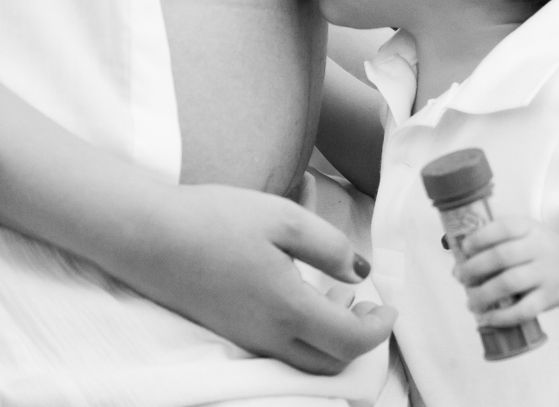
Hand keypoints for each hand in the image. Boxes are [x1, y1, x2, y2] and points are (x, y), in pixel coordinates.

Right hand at [134, 183, 396, 373]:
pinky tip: (304, 297)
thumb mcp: (287, 218)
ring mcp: (244, 338)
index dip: (379, 330)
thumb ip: (331, 248)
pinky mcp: (228, 331)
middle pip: (329, 362)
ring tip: (342, 298)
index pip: (350, 341)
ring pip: (303, 360)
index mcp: (288, 309)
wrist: (146, 234)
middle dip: (360, 340)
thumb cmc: (217, 219)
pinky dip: (304, 334)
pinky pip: (278, 349)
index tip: (390, 307)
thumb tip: (362, 274)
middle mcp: (267, 335)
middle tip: (372, 306)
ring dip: (332, 338)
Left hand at [454, 217, 558, 327]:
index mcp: (529, 228)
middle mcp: (540, 248)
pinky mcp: (548, 298)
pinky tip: (486, 317)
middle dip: (474, 267)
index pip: (504, 227)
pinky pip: (523, 310)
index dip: (480, 238)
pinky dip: (501, 316)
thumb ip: (492, 244)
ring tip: (470, 300)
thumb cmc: (536, 251)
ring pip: (510, 283)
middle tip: (460, 276)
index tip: (465, 248)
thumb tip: (457, 266)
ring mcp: (545, 274)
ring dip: (483, 294)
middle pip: (503, 256)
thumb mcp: (523, 235)